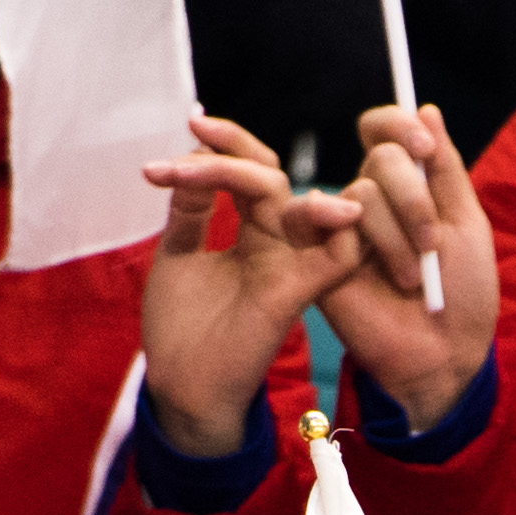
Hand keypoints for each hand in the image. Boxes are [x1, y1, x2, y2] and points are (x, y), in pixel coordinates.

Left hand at [137, 115, 352, 456]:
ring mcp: (287, 267)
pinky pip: (337, 255)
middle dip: (233, 150)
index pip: (250, 173)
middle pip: (273, 177)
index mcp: (250, 233)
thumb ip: (190, 211)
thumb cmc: (182, 331)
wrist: (183, 391)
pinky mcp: (295, 294)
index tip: (191, 123)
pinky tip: (309, 205)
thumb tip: (189, 158)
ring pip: (302, 204)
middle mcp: (274, 244)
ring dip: (257, 176)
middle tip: (193, 138)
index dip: (226, 143)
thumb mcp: (178, 256)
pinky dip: (336, 227)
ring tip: (203, 167)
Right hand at [306, 103, 495, 431]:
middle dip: (414, 196)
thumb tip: (426, 108)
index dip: (399, 125)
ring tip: (411, 278)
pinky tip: (365, 266)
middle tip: (432, 243)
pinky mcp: (316, 256)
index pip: (383, 131)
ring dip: (397, 235)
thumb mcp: (466, 223)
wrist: (444, 354)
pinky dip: (351, 236)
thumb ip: (445, 168)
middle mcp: (370, 200)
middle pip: (380, 157)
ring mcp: (342, 226)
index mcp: (406, 187)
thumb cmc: (463, 293)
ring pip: (362, 192)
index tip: (425, 148)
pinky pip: (316, 218)